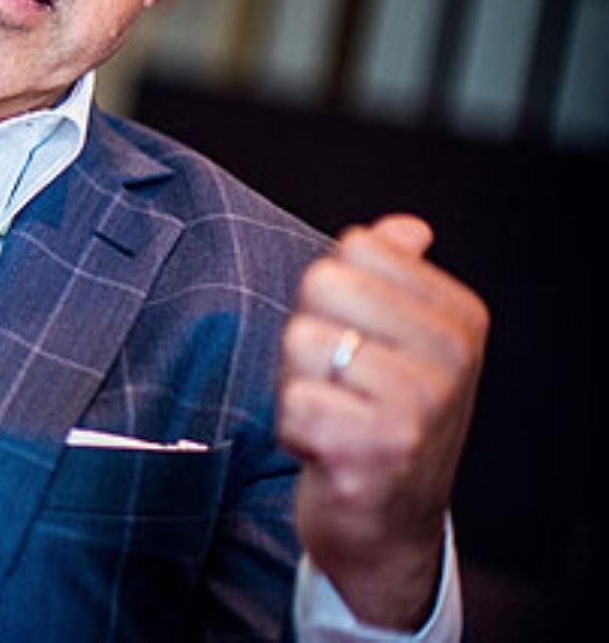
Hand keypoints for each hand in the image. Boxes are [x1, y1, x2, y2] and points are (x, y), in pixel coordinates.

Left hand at [278, 214, 487, 629]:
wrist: (388, 526)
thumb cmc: (379, 420)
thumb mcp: (402, 344)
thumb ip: (393, 276)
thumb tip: (404, 227)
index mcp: (459, 318)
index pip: (355, 246)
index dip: (332, 296)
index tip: (359, 342)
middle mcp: (451, 357)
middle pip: (320, 284)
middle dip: (308, 335)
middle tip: (338, 384)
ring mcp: (420, 404)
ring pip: (300, 340)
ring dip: (298, 384)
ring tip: (334, 416)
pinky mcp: (379, 448)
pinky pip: (294, 401)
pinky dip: (294, 429)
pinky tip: (327, 449)